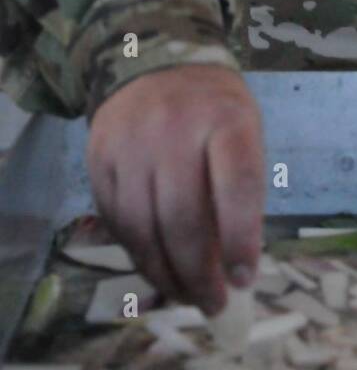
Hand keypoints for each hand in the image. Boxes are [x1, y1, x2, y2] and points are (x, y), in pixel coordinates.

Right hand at [86, 64, 263, 314]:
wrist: (155, 65)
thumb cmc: (214, 111)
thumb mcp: (244, 133)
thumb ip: (241, 192)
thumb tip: (234, 269)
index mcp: (226, 119)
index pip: (238, 185)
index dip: (240, 239)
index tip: (244, 280)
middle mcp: (175, 128)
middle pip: (182, 216)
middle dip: (199, 272)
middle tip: (214, 303)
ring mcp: (131, 143)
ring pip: (143, 227)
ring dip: (165, 273)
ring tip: (187, 296)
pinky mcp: (99, 158)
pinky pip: (117, 221)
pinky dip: (138, 254)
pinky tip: (157, 270)